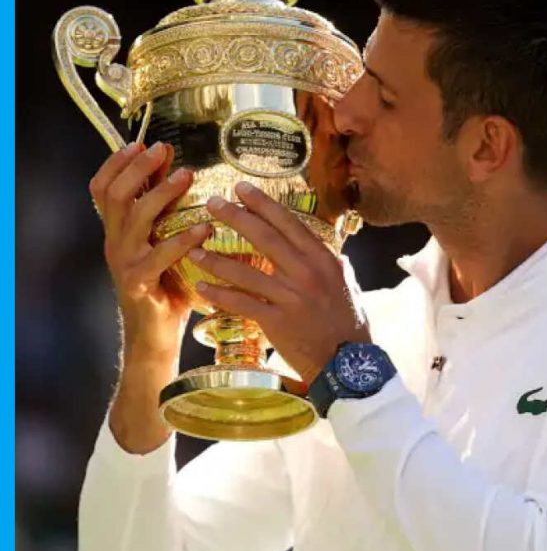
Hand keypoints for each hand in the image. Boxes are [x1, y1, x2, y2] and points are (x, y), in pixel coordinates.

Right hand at [89, 141, 209, 359]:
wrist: (155, 335)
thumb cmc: (168, 285)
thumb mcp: (164, 241)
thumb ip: (166, 210)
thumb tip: (178, 167)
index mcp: (118, 230)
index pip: (102, 188)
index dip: (117, 163)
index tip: (141, 142)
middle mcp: (116, 243)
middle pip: (116, 196)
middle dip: (138, 168)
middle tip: (164, 150)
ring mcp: (125, 263)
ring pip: (135, 220)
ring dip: (162, 194)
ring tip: (189, 177)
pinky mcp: (139, 284)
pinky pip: (158, 257)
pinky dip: (182, 239)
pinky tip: (205, 228)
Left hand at [188, 181, 369, 386]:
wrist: (347, 362)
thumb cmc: (348, 323)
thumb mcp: (346, 284)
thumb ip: (332, 264)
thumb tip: (325, 247)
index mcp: (323, 260)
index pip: (289, 224)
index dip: (263, 204)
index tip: (242, 189)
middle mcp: (307, 273)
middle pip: (264, 237)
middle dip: (235, 217)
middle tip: (212, 203)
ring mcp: (290, 297)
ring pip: (245, 270)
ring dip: (216, 258)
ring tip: (194, 248)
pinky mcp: (276, 320)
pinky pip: (240, 302)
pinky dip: (219, 293)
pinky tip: (201, 286)